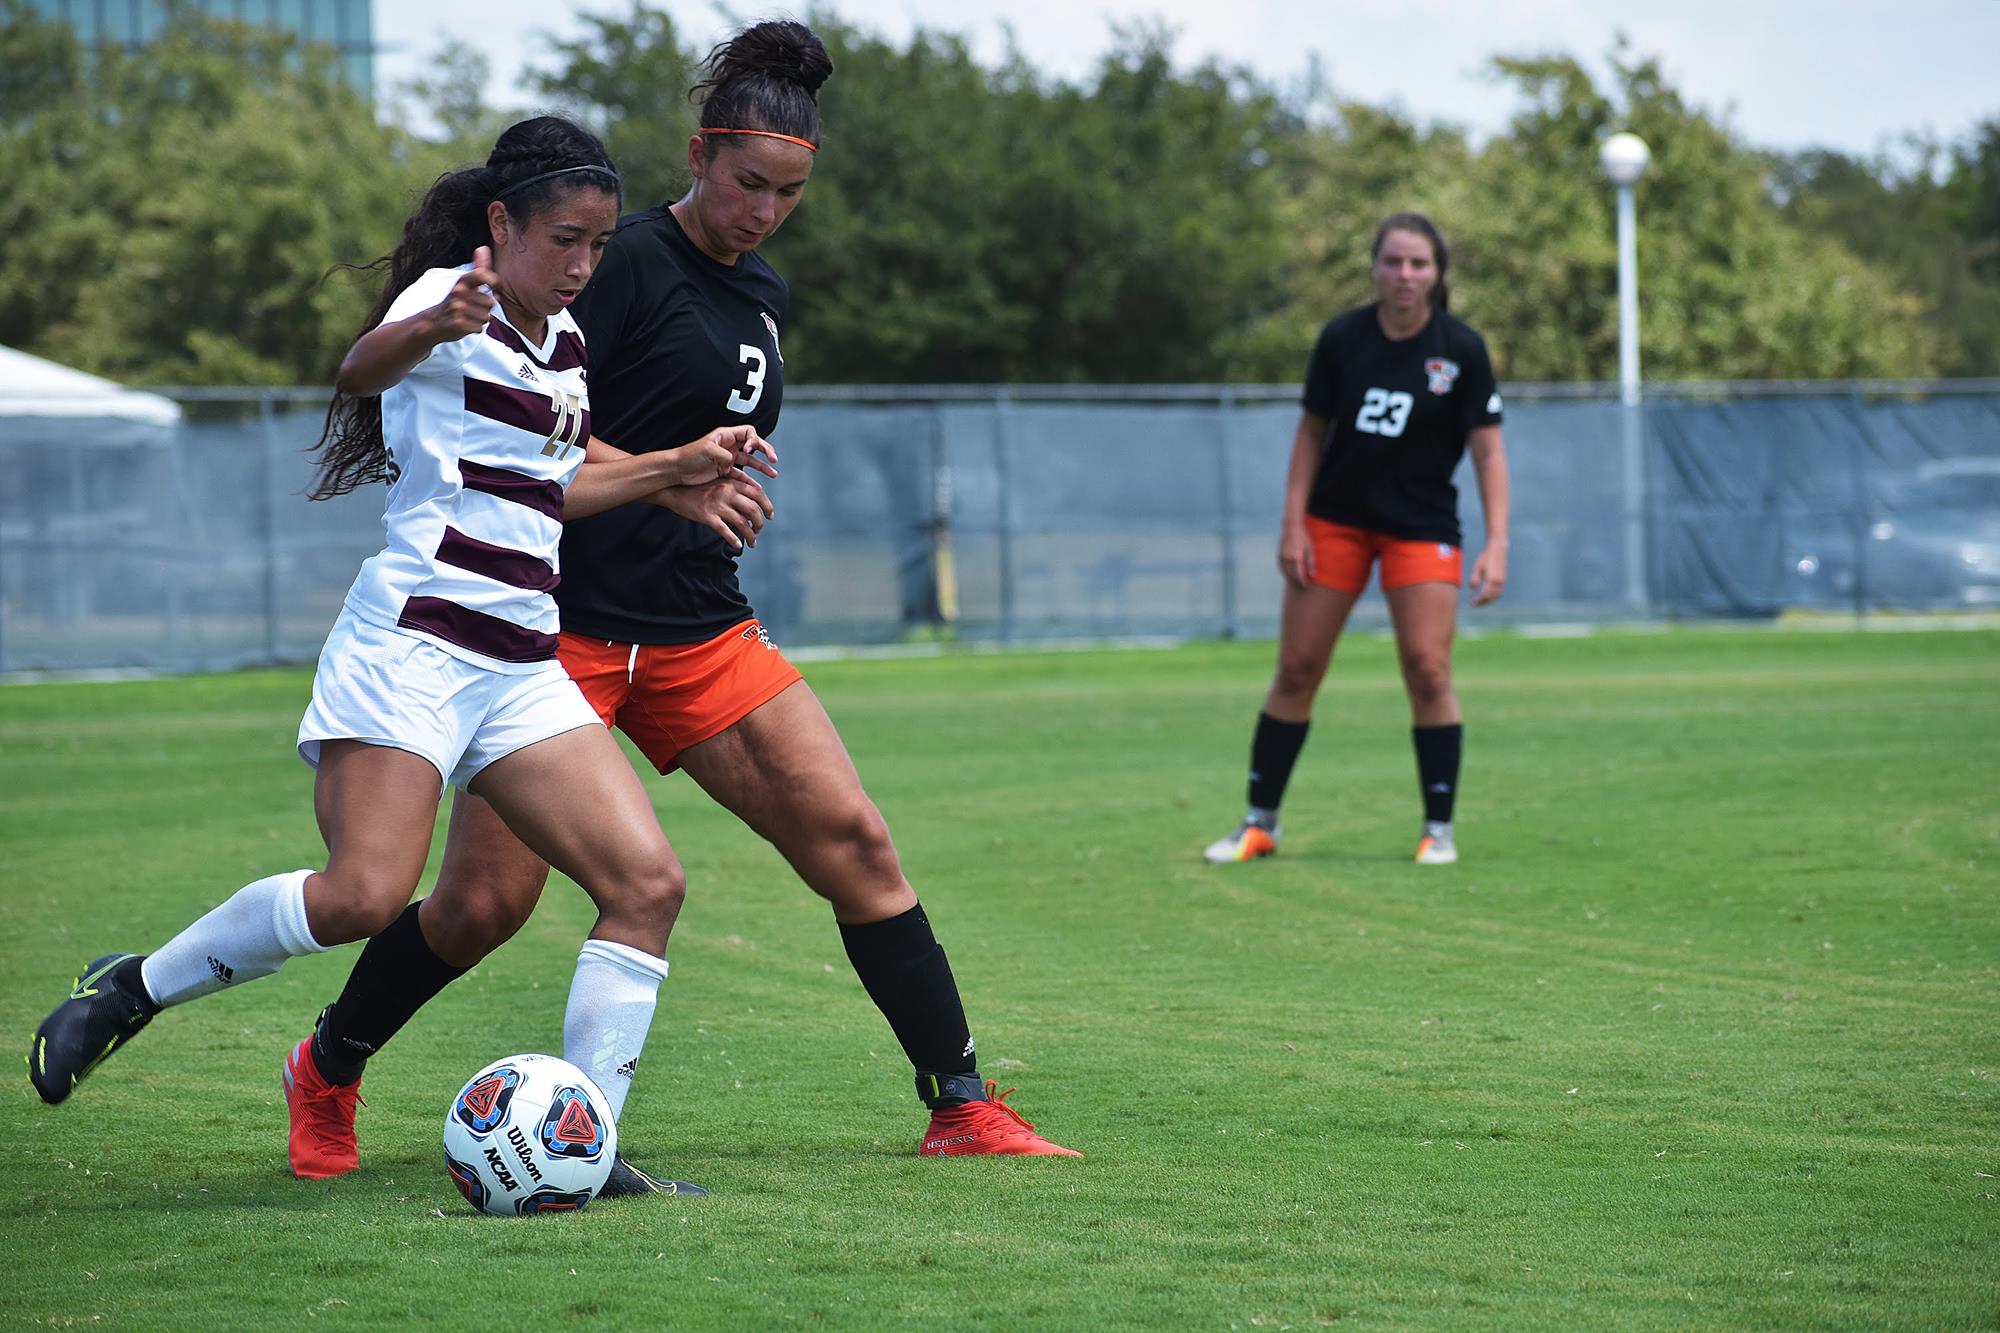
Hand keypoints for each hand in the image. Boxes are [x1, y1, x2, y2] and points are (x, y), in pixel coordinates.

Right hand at [430, 246, 499, 340]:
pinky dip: (475, 328)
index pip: (483, 274)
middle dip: (485, 308)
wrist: (433, 322)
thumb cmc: (455, 301)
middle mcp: (459, 292)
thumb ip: (478, 267)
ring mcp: (458, 308)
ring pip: (487, 316)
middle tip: (472, 308)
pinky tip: (465, 325)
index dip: (494, 281)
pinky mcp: (458, 324)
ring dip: (480, 319)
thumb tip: (483, 247)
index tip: (495, 288)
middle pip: (491, 302)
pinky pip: (480, 327)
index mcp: (462, 281)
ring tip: (468, 316)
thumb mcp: (464, 283)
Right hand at [655, 469, 774, 549]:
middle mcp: (727, 493)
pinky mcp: (707, 516)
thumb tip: (755, 502)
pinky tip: (738, 545)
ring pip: (742, 523)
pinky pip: (725, 530)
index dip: (767, 506)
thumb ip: (736, 489)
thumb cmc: (700, 488)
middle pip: (753, 510)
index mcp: (732, 483)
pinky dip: (734, 539)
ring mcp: (717, 505)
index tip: (770, 516)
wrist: (676, 490)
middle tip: (759, 531)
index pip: (758, 494)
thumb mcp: (720, 482)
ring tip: (753, 542)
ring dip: (751, 535)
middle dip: (760, 524)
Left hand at [660, 427, 779, 486]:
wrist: (676, 470)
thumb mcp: (707, 450)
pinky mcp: (724, 471)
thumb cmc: (689, 456)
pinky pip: (741, 475)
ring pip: (750, 461)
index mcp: (725, 435)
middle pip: (753, 445)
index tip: (749, 449)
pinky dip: (750, 480)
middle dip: (765, 451)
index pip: (748, 432)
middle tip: (773, 459)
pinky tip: (757, 487)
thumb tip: (734, 460)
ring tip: (774, 474)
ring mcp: (727, 458)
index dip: (753, 440)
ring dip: (762, 467)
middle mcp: (729, 445)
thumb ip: (724, 454)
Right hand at [1277, 520, 1315, 589]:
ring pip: (1285, 572)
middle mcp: (1288, 559)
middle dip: (1297, 581)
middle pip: (1292, 575)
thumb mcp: (1310, 550)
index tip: (1307, 585)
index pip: (1299, 575)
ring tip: (1296, 581)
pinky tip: (1289, 573)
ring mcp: (1282, 557)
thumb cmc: (1304, 538)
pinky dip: (1285, 572)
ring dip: (1291, 578)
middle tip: (1302, 584)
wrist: (1292, 527)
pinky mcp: (1279, 555)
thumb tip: (1312, 575)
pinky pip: (1281, 567)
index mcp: (1297, 558)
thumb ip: (1311, 563)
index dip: (1303, 581)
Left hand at [1469, 543, 1506, 605]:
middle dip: (1483, 602)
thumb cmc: (1485, 558)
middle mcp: (1499, 582)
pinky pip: (1500, 592)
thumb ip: (1474, 579)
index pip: (1484, 595)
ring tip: (1480, 602)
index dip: (1478, 601)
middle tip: (1475, 604)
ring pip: (1496, 596)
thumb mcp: (1477, 568)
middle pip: (1491, 597)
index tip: (1472, 603)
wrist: (1497, 549)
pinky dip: (1494, 596)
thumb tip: (1473, 590)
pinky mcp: (1504, 580)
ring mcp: (1503, 581)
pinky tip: (1487, 596)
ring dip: (1489, 601)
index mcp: (1491, 579)